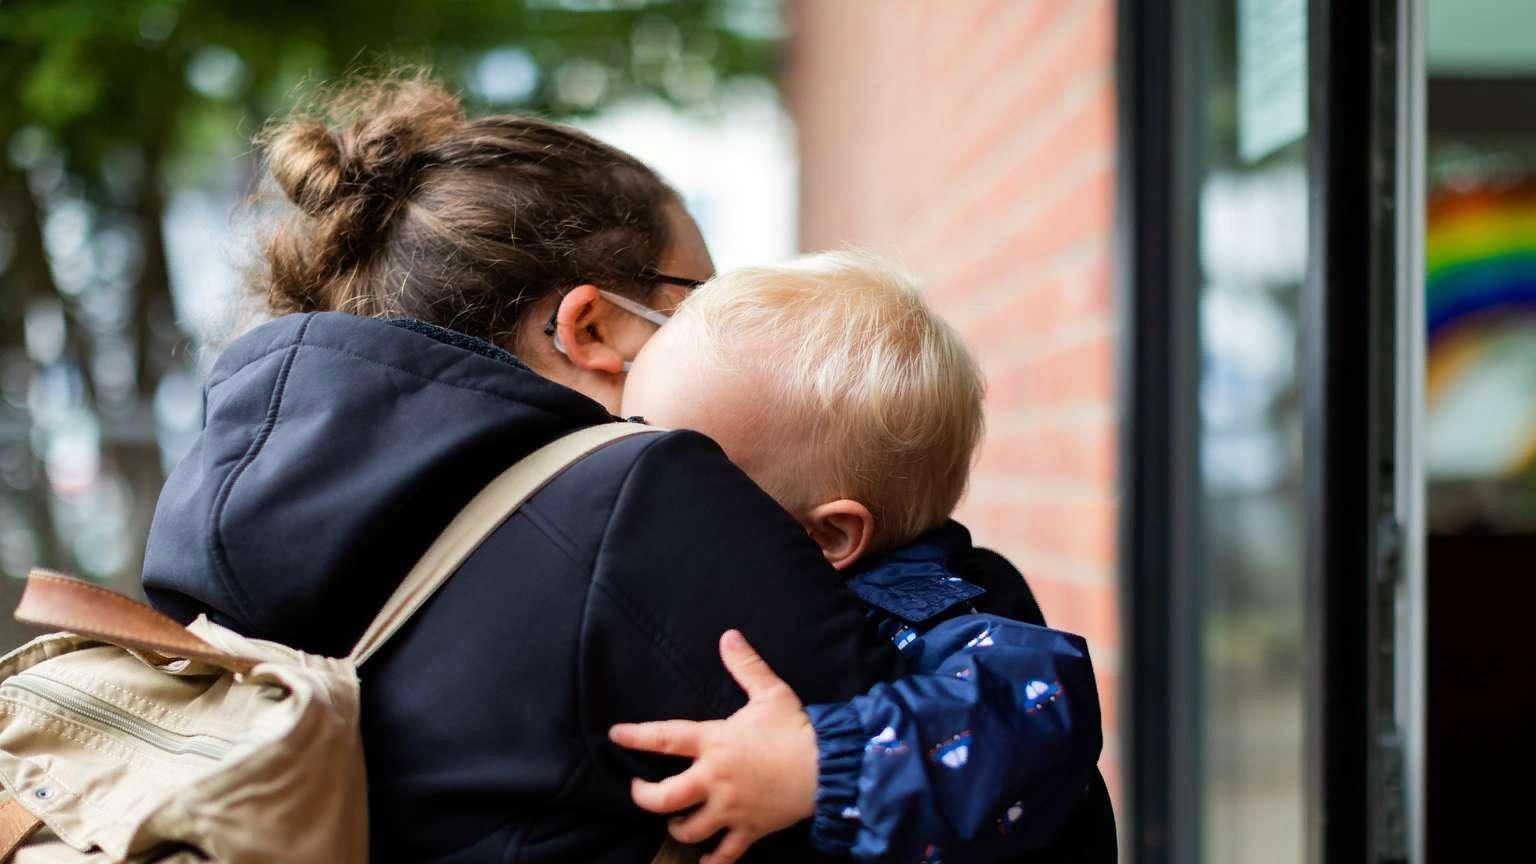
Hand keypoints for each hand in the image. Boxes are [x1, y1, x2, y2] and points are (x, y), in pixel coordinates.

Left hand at [609, 629, 817, 863]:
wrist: (829, 767)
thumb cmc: (796, 728)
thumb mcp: (770, 692)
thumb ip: (745, 665)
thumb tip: (728, 636)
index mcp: (715, 743)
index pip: (665, 738)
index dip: (635, 736)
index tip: (615, 735)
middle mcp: (715, 779)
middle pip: (663, 798)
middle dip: (643, 796)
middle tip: (638, 789)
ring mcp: (731, 809)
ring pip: (689, 830)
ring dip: (677, 827)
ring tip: (676, 820)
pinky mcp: (750, 830)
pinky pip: (724, 855)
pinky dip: (712, 862)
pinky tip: (704, 862)